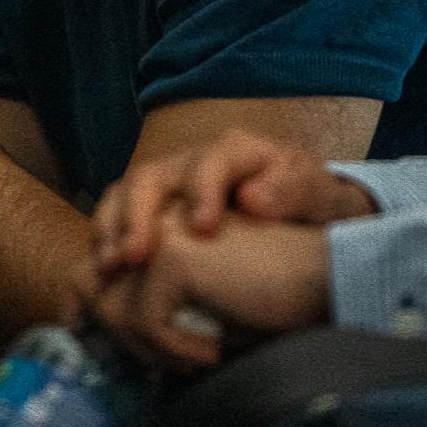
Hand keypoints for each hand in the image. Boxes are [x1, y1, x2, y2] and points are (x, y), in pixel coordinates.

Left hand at [72, 209, 330, 371]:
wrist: (318, 276)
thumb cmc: (263, 291)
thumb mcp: (194, 297)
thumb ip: (148, 298)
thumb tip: (94, 324)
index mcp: (154, 217)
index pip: (91, 255)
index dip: (78, 299)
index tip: (82, 336)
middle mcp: (149, 215)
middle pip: (86, 280)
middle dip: (111, 331)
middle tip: (157, 360)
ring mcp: (157, 231)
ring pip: (116, 310)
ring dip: (152, 347)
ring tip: (196, 355)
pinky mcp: (172, 256)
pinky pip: (147, 323)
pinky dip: (178, 349)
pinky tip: (212, 349)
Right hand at [93, 128, 376, 276]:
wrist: (307, 211)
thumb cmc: (313, 206)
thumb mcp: (320, 196)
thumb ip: (294, 192)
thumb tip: (251, 199)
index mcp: (237, 152)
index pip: (210, 162)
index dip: (200, 191)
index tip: (202, 229)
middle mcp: (194, 160)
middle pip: (152, 175)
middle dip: (138, 214)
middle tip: (135, 256)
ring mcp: (170, 183)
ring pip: (126, 193)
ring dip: (113, 228)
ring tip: (111, 267)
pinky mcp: (156, 208)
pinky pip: (118, 215)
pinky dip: (107, 240)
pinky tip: (106, 274)